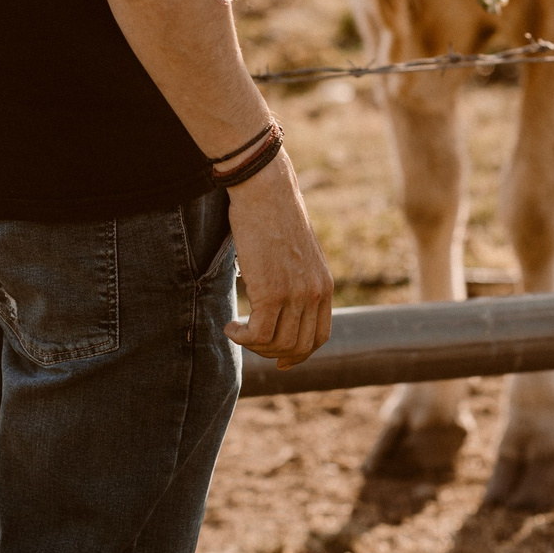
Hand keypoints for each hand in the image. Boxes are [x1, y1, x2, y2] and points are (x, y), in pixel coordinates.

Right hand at [223, 148, 333, 367]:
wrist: (266, 191)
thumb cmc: (274, 215)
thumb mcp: (297, 252)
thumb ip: (297, 277)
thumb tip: (280, 297)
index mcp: (324, 285)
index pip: (319, 337)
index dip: (299, 355)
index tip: (280, 361)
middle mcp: (315, 293)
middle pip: (298, 347)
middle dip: (271, 354)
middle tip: (250, 343)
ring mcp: (295, 294)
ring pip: (277, 344)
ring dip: (254, 346)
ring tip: (238, 331)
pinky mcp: (271, 292)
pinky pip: (257, 335)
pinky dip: (241, 338)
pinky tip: (230, 326)